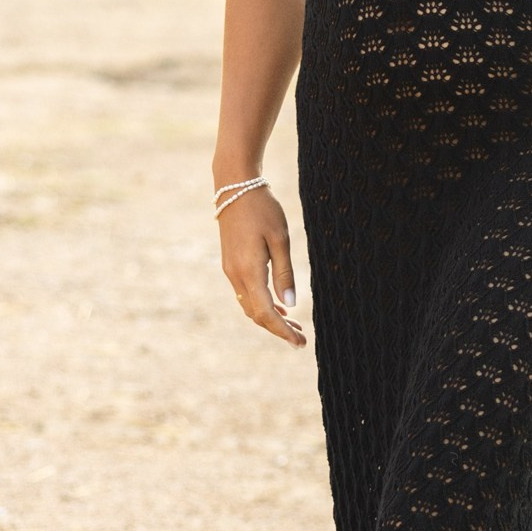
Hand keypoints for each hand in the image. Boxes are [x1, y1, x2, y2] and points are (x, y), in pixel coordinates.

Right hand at [218, 186, 304, 346]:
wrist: (235, 187)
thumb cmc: (262, 209)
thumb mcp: (280, 239)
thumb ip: (284, 272)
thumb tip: (289, 304)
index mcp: (249, 271)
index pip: (265, 313)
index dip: (282, 331)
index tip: (300, 343)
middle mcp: (235, 275)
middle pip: (256, 315)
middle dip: (278, 329)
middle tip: (301, 339)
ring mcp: (230, 270)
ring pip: (249, 306)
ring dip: (270, 318)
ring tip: (294, 326)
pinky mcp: (231, 264)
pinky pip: (245, 294)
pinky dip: (261, 305)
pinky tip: (278, 305)